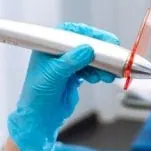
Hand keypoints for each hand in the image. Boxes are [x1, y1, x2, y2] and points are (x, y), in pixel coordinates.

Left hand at [7, 22, 119, 150]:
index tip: (104, 39)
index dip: (89, 34)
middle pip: (83, 45)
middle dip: (99, 50)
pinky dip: (98, 72)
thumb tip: (87, 49)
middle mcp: (58, 54)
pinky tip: (103, 77)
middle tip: (112, 54)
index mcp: (48, 47)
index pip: (71, 33)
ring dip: (101, 64)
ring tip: (109, 72)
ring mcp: (66, 65)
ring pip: (89, 58)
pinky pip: (90, 69)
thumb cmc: (38, 96)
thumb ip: (71, 61)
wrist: (40, 118)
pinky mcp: (73, 76)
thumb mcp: (54, 74)